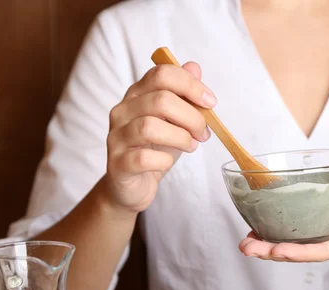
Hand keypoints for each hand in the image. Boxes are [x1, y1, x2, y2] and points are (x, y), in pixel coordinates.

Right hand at [101, 62, 214, 212]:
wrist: (134, 184)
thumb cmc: (156, 148)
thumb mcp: (175, 120)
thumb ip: (183, 95)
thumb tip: (194, 67)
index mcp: (137, 94)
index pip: (162, 74)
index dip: (191, 85)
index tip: (211, 102)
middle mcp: (123, 110)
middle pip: (160, 100)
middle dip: (191, 116)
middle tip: (203, 133)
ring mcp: (117, 137)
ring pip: (149, 127)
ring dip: (180, 137)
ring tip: (190, 146)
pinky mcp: (117, 164)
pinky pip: (142, 158)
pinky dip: (163, 160)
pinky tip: (168, 161)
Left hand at [239, 165, 328, 261]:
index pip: (322, 251)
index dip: (299, 253)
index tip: (278, 250)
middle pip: (301, 253)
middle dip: (272, 252)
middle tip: (247, 247)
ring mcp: (321, 235)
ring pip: (292, 246)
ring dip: (267, 247)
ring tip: (244, 243)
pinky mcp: (313, 225)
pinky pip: (291, 234)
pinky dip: (271, 234)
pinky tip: (253, 231)